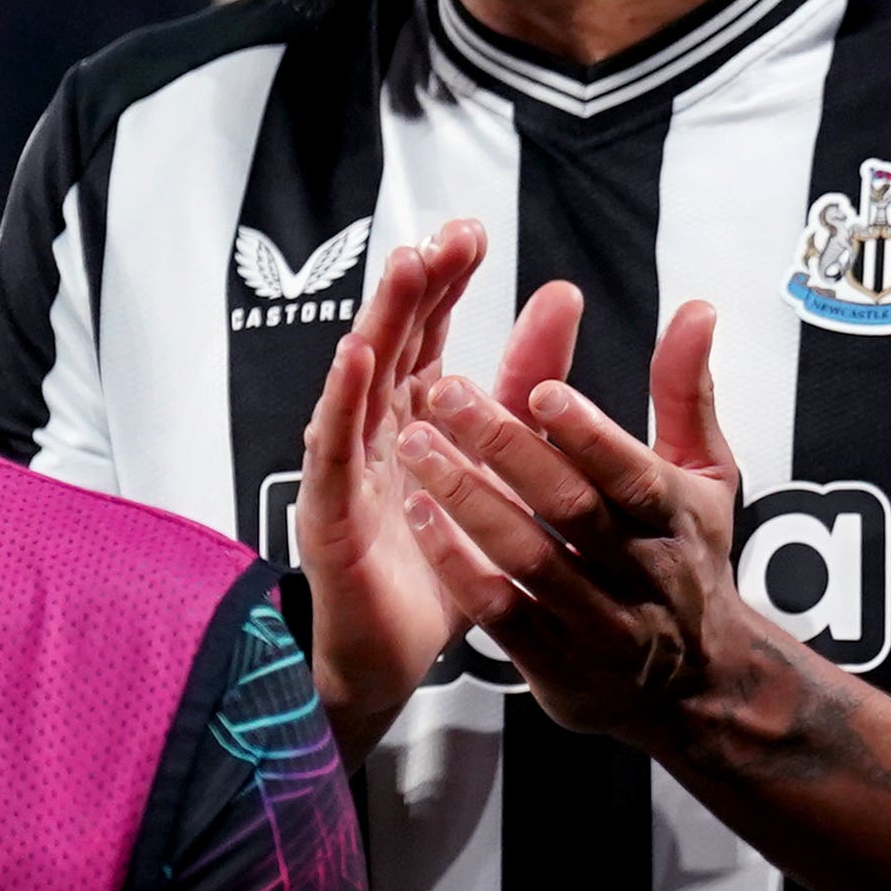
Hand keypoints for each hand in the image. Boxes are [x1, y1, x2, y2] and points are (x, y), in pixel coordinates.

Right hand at [294, 219, 577, 751]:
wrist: (395, 656)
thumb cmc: (437, 563)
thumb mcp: (499, 463)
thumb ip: (524, 384)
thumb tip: (561, 298)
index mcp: (415, 419)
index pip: (427, 334)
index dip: (443, 284)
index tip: (471, 234)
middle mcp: (376, 433)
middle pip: (392, 344)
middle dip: (414, 287)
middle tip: (444, 238)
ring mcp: (347, 469)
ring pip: (360, 382)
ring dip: (378, 322)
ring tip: (402, 270)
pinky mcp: (329, 512)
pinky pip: (334, 449)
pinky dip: (342, 400)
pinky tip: (356, 359)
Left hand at [388, 291, 786, 757]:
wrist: (698, 683)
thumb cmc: (688, 558)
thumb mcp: (706, 475)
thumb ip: (686, 392)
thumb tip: (696, 308)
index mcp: (679, 520)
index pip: (631, 473)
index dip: (585, 433)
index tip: (535, 388)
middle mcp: (645, 574)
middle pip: (571, 510)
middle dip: (504, 450)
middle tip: (444, 394)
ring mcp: (602, 625)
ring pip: (529, 560)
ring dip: (468, 500)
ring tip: (415, 445)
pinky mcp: (560, 666)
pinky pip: (502, 614)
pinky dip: (460, 565)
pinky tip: (422, 517)